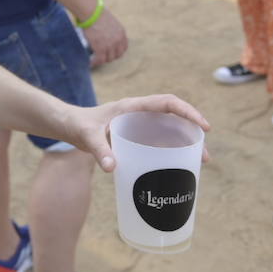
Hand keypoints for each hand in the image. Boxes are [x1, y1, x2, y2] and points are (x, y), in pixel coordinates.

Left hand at [67, 94, 210, 171]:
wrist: (67, 126)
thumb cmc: (77, 125)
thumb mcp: (86, 135)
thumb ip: (98, 149)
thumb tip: (111, 168)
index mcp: (132, 106)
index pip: (167, 103)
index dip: (188, 112)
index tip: (203, 126)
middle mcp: (139, 113)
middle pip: (174, 118)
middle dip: (193, 133)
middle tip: (205, 155)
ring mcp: (138, 125)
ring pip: (169, 131)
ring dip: (185, 144)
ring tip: (199, 163)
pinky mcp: (135, 136)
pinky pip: (158, 141)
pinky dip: (171, 151)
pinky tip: (177, 167)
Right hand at [82, 8, 126, 67]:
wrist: (91, 13)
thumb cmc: (97, 13)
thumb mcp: (110, 21)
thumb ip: (111, 29)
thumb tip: (105, 33)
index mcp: (121, 33)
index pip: (123, 48)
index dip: (117, 52)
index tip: (111, 52)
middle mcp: (118, 40)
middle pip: (117, 55)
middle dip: (110, 57)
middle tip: (102, 56)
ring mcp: (110, 45)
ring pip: (108, 59)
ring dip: (102, 60)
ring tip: (95, 60)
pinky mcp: (100, 48)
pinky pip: (99, 60)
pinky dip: (95, 62)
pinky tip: (90, 63)